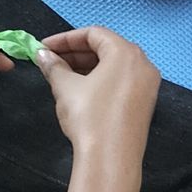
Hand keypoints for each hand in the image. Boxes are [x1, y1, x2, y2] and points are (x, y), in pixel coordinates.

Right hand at [36, 27, 159, 166]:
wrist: (111, 157)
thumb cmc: (89, 115)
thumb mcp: (66, 87)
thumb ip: (54, 66)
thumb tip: (43, 55)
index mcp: (126, 53)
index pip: (94, 34)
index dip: (65, 38)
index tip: (43, 47)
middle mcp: (143, 64)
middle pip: (106, 48)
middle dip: (75, 52)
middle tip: (49, 60)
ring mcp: (148, 84)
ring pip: (114, 65)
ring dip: (86, 66)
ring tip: (60, 74)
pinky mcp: (146, 102)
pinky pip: (122, 81)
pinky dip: (101, 79)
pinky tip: (80, 88)